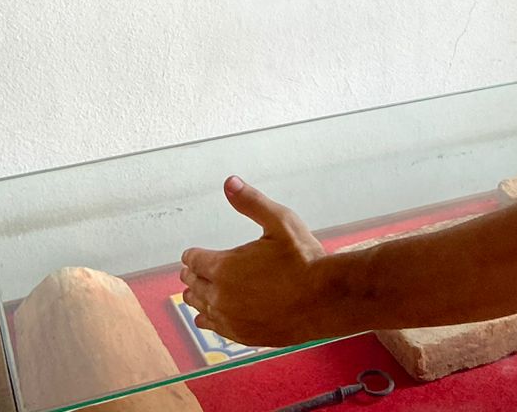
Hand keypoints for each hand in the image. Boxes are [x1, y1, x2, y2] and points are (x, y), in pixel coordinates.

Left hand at [179, 176, 330, 346]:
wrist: (325, 300)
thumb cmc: (304, 259)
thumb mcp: (280, 221)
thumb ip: (252, 202)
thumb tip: (229, 182)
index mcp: (224, 267)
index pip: (193, 261)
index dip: (191, 255)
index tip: (190, 254)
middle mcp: (221, 296)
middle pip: (194, 284)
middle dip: (192, 275)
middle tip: (190, 271)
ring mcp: (231, 319)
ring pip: (200, 308)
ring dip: (197, 297)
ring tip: (192, 293)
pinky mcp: (243, 335)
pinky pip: (215, 328)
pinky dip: (208, 319)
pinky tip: (206, 318)